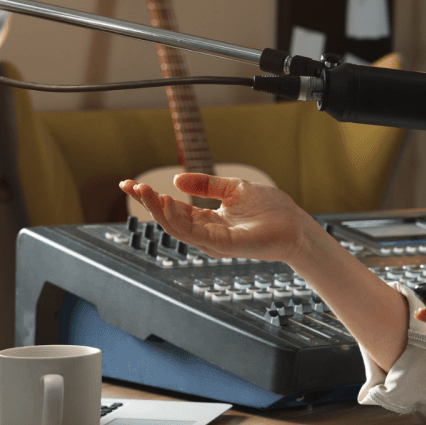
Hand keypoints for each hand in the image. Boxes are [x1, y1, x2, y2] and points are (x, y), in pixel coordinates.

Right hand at [119, 174, 317, 265]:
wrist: (296, 227)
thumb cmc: (272, 210)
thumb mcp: (235, 189)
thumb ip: (208, 185)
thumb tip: (178, 179)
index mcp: (208, 221)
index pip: (173, 210)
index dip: (152, 197)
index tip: (131, 183)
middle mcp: (206, 233)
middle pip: (169, 219)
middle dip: (147, 202)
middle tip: (129, 185)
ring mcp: (214, 241)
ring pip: (177, 227)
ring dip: (157, 209)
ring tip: (144, 191)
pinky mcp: (224, 244)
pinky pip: (194, 233)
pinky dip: (178, 219)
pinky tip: (167, 202)